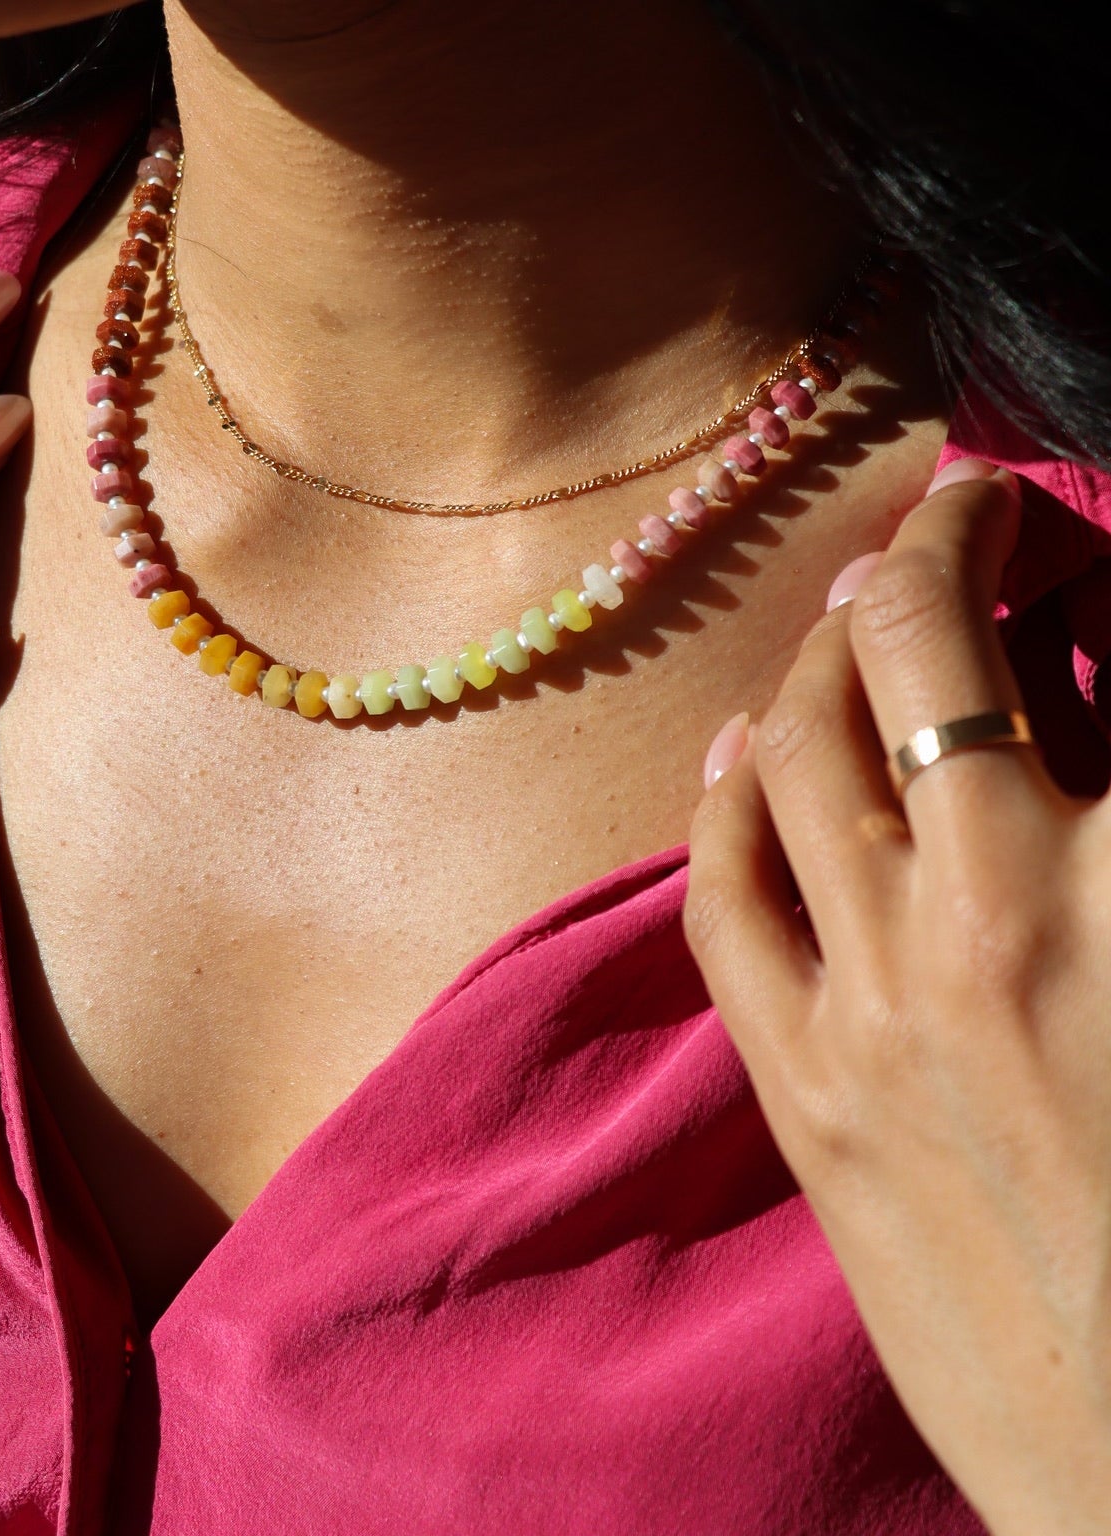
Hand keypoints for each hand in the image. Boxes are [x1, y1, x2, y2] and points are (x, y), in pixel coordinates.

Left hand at [683, 459, 1110, 1535]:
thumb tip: (1075, 716)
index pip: (1013, 647)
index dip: (996, 539)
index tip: (1006, 509)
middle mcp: (977, 918)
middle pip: (890, 671)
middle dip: (910, 571)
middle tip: (939, 542)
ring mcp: (866, 1008)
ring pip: (788, 762)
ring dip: (812, 664)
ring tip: (847, 628)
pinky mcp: (802, 1095)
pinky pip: (724, 899)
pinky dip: (724, 800)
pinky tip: (741, 750)